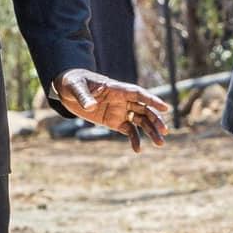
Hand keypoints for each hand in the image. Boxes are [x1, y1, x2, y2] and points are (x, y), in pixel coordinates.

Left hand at [54, 69, 170, 152]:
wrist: (67, 89)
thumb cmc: (73, 82)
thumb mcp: (76, 87)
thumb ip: (84, 97)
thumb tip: (91, 106)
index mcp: (116, 89)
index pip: (138, 93)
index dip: (152, 100)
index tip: (165, 107)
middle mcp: (122, 100)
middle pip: (144, 109)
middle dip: (155, 119)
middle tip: (164, 131)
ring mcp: (120, 111)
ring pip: (141, 121)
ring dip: (151, 131)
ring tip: (160, 143)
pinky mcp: (114, 121)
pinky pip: (129, 131)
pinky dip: (134, 140)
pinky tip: (138, 150)